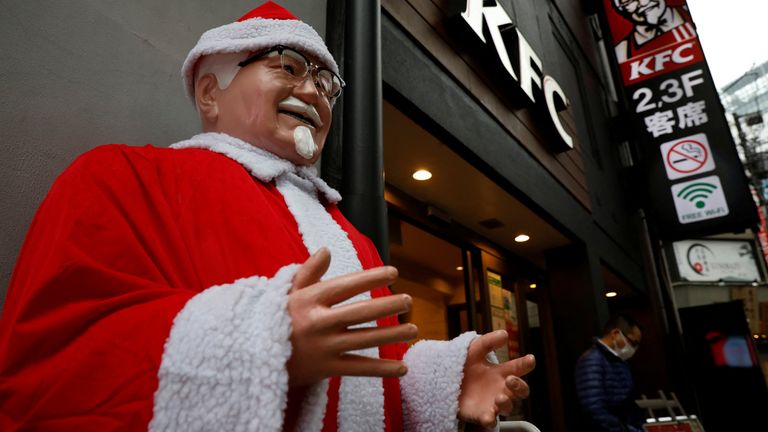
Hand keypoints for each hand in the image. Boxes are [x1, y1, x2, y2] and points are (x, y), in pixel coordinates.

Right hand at [285, 248, 417, 387]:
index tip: (393, 273)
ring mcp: (323, 347)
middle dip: (388, 305)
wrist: (253, 356)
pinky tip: (402, 368)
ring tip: (413, 329)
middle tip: (408, 301)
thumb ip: (308, 272)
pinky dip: (382, 370)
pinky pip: (359, 368)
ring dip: (393, 335)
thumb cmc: (276, 320)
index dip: (371, 277)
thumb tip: (327, 251)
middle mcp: (318, 322)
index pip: (346, 285)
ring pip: (365, 339)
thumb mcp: (288, 294)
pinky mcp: (326, 368)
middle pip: (361, 312)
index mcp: (309, 300)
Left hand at [458, 330, 535, 428]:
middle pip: (520, 391)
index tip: (530, 358)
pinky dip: (490, 420)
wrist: (444, 379)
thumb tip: (504, 334)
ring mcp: (492, 402)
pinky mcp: (481, 414)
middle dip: (520, 386)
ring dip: (507, 403)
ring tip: (499, 397)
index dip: (525, 364)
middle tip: (510, 379)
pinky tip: (488, 417)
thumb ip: (488, 342)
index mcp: (500, 372)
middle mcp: (500, 388)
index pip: (518, 368)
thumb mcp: (474, 349)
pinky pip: (490, 421)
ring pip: (508, 407)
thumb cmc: (464, 364)